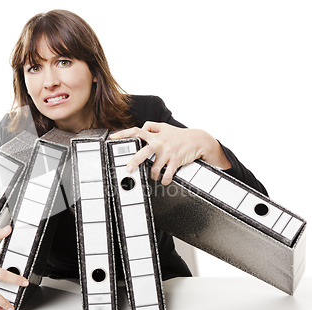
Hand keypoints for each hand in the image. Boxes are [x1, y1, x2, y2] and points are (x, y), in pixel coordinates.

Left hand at [110, 121, 230, 184]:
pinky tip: (164, 180)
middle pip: (143, 152)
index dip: (123, 133)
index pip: (136, 131)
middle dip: (134, 161)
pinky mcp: (176, 161)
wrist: (199, 140)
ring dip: (153, 175)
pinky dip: (165, 180)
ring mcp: (168, 152)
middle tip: (128, 169)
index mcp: (155, 135)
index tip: (112, 137)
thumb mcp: (166, 127)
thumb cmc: (180, 135)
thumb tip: (141, 128)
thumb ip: (152, 126)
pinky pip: (167, 175)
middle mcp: (160, 143)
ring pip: (155, 168)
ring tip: (154, 176)